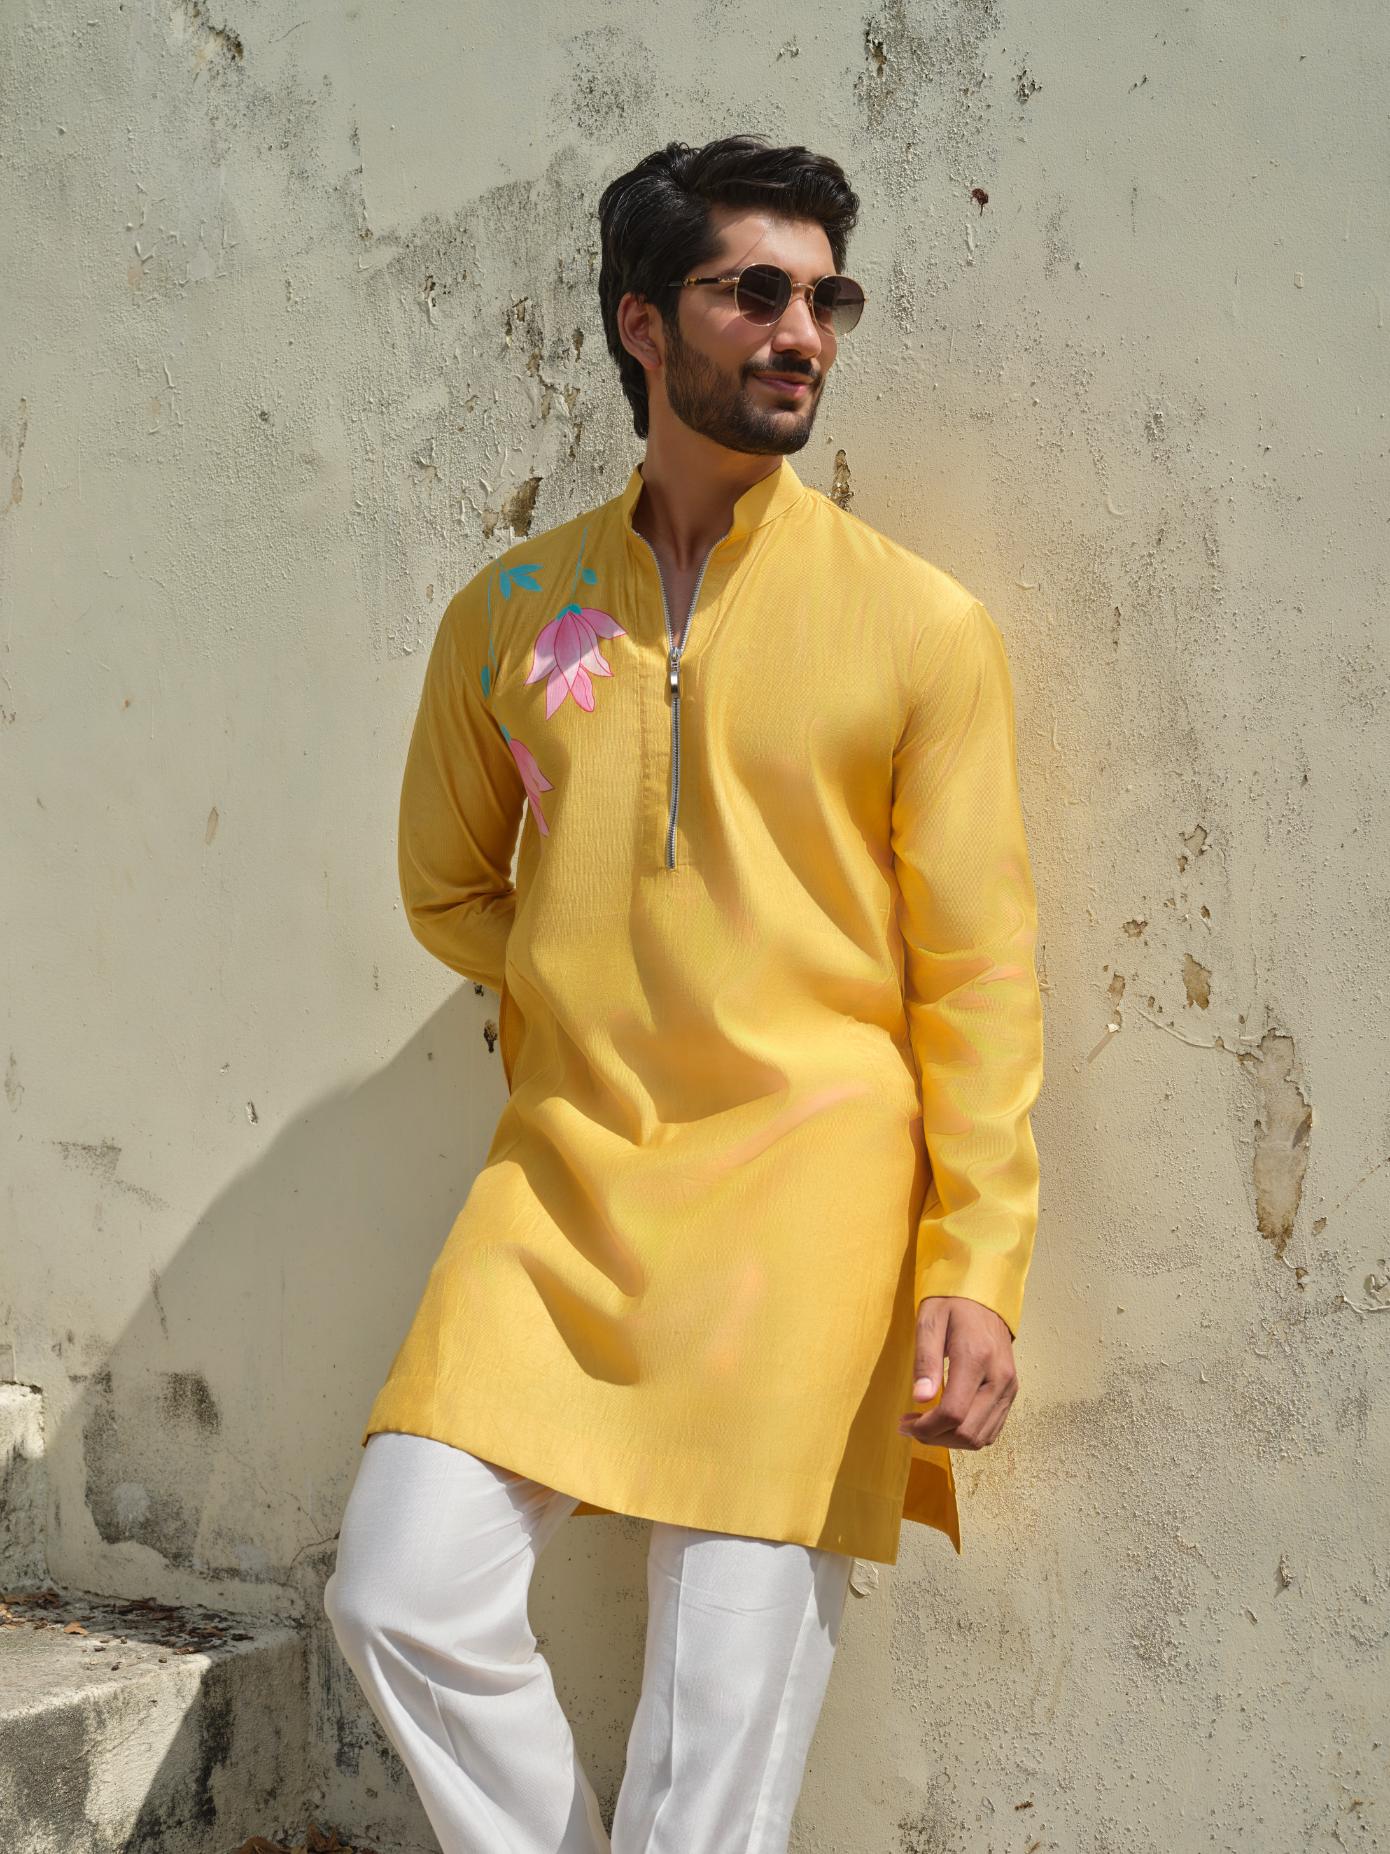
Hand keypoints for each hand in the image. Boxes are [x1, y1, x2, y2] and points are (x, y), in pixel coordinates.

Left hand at [895, 1296, 1017, 1449]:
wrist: (984, 1295)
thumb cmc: (952, 1304)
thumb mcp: (929, 1322)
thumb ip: (925, 1360)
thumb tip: (920, 1398)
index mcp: (976, 1358)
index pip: (954, 1413)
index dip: (927, 1427)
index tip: (905, 1423)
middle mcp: (999, 1377)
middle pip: (968, 1432)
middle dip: (935, 1437)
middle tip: (910, 1425)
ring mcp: (1009, 1387)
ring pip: (981, 1437)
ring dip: (949, 1440)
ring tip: (926, 1425)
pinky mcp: (1011, 1392)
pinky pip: (991, 1430)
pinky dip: (967, 1434)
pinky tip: (947, 1422)